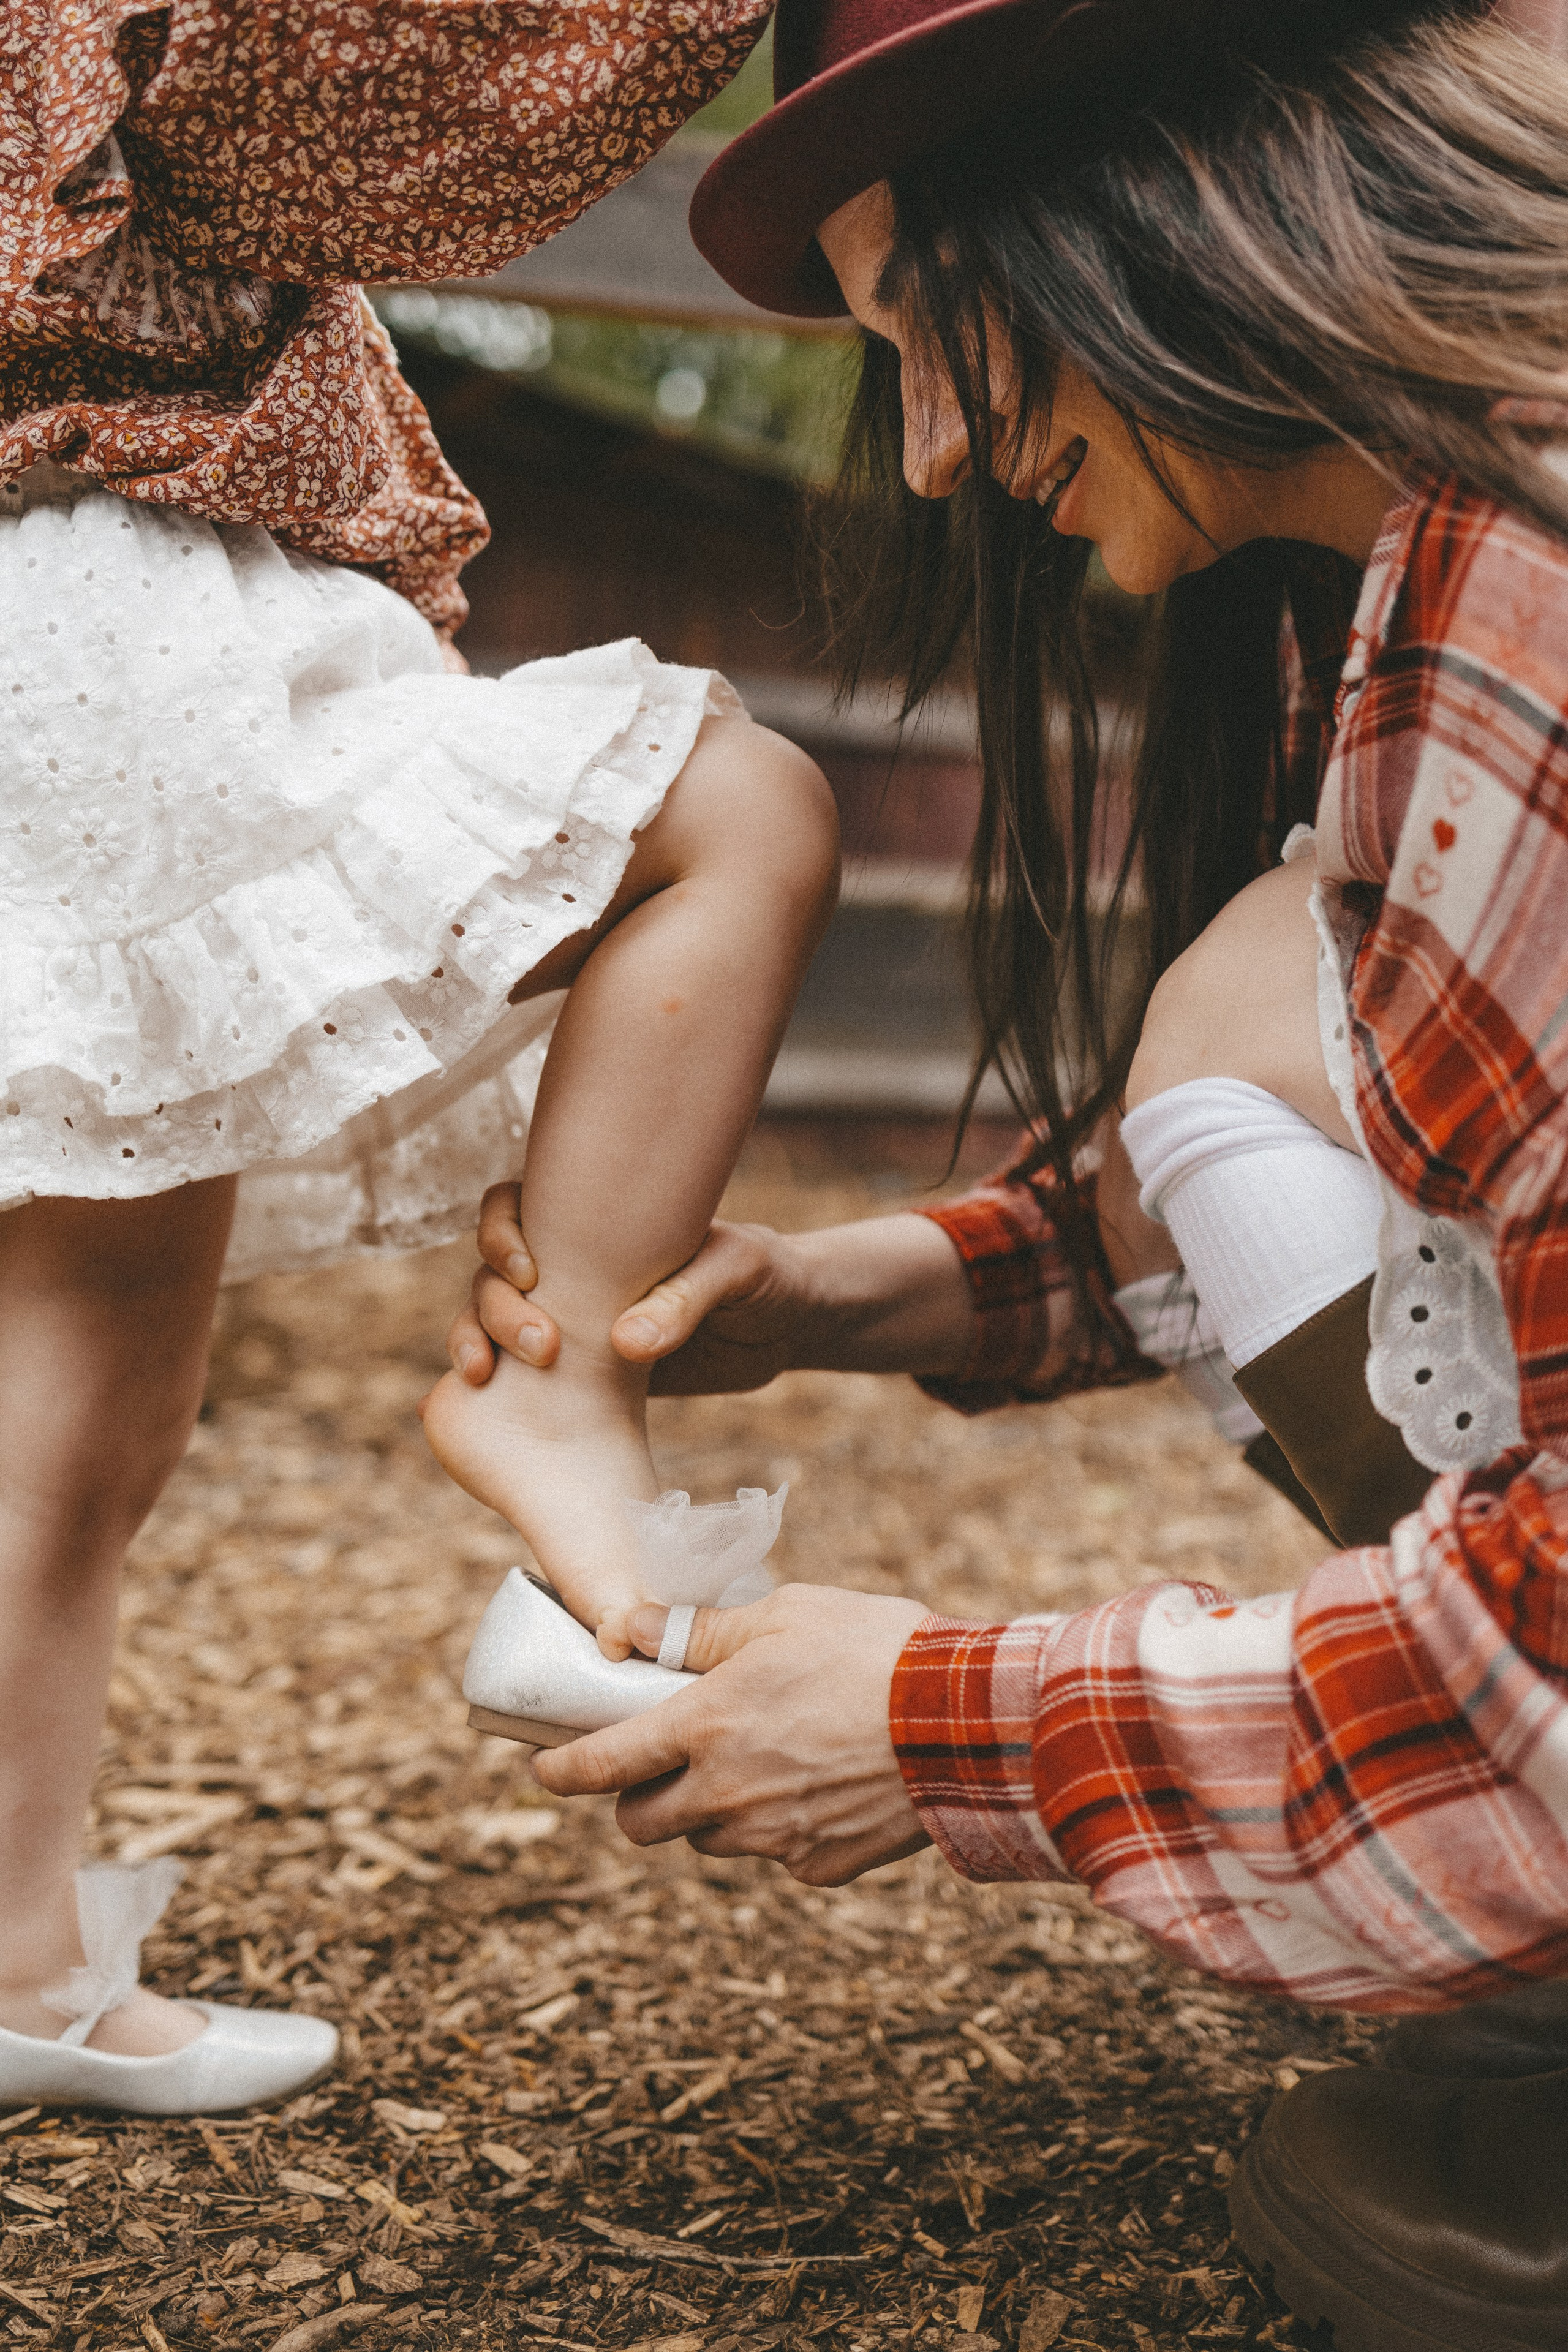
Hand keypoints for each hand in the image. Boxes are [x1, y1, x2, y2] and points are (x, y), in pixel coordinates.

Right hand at [447, 1192, 819, 1393]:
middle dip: (496, 1307)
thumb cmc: (765, 1275)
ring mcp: (572, 1321)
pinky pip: (523, 1377)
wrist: (786, 1330)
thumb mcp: (738, 1270)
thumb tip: (625, 1343)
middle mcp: (571, 1269)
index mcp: (597, 1225)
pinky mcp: (585, 1374)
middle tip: (543, 1345)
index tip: (528, 1268)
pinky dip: (497, 1388)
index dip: (500, 1231)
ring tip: (487, 1379)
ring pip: (494, 1324)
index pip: (516, 1207)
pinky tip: (483, 1406)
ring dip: (479, 1343)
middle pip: (493, 1275)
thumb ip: (685, 1299)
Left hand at [531, 1584, 933, 1884]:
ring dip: (712, 1810)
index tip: (542, 1769)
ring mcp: (773, 1840)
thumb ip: (699, 1630)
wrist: (968, 1723)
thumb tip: (630, 1630)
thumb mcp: (783, 1614)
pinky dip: (780, 1827)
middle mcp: (727, 1795)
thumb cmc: (876, 1650)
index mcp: (706, 1728)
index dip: (561, 1770)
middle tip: (661, 1763)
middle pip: (642, 1822)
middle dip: (638, 1796)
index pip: (602, 1764)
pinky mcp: (819, 1867)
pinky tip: (819, 1783)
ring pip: (709, 1839)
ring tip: (758, 1760)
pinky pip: (776, 1854)